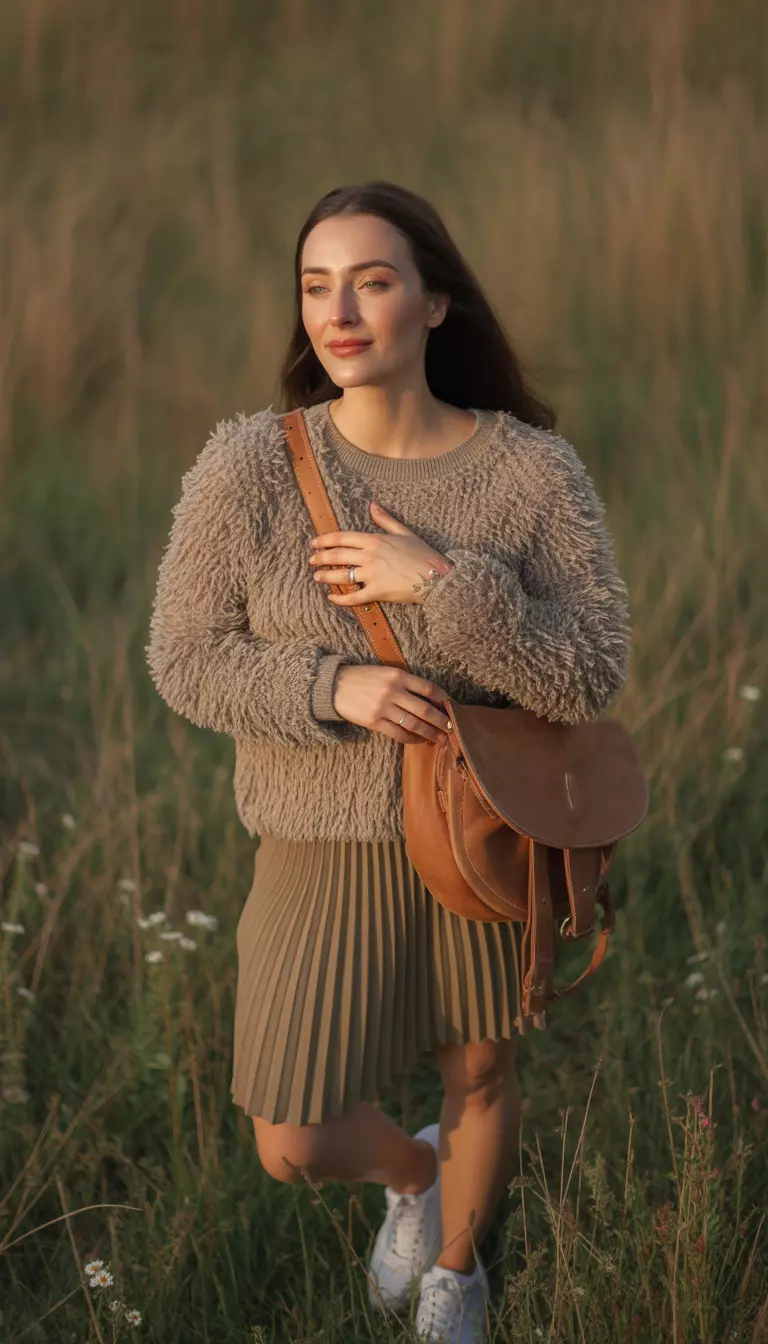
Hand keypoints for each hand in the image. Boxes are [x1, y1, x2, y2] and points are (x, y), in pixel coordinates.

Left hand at [309, 500, 453, 605]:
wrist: (437, 578)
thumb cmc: (423, 554)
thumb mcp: (404, 532)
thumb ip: (385, 519)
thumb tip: (372, 505)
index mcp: (375, 540)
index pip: (343, 538)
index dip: (325, 540)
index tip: (315, 543)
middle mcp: (370, 556)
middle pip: (338, 556)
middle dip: (321, 558)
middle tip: (311, 560)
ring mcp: (372, 575)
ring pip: (341, 576)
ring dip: (326, 577)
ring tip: (317, 577)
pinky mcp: (377, 592)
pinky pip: (354, 597)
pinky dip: (341, 599)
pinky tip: (332, 598)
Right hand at [332, 665, 452, 743]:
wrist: (335, 686)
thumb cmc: (363, 678)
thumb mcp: (385, 672)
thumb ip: (405, 682)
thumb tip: (430, 698)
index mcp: (398, 675)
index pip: (428, 688)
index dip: (443, 699)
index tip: (452, 707)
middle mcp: (393, 691)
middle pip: (425, 709)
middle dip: (441, 721)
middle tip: (452, 729)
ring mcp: (383, 707)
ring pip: (414, 724)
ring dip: (430, 733)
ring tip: (440, 739)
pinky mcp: (374, 722)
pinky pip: (399, 734)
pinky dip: (412, 739)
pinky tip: (419, 740)